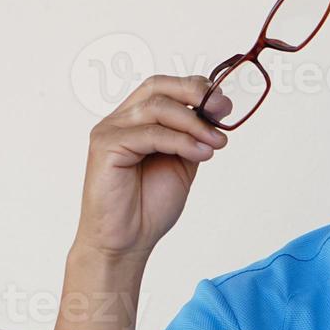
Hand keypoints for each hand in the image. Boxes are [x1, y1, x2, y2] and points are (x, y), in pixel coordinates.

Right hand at [73, 74, 228, 261]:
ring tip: (215, 143)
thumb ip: (193, 136)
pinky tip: (199, 154)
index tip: (223, 106)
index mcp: (135, 121)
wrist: (126, 242)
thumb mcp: (182, 163)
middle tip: (221, 109)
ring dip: (193, 123)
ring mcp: (109, 131)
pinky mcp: (105, 147)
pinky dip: (180, 141)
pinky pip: (149, 133)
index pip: (164, 87)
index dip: (195, 89)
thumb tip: (218, 109)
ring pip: (156, 108)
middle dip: (194, 93)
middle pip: (157, 87)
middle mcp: (119, 120)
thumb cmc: (148, 207)